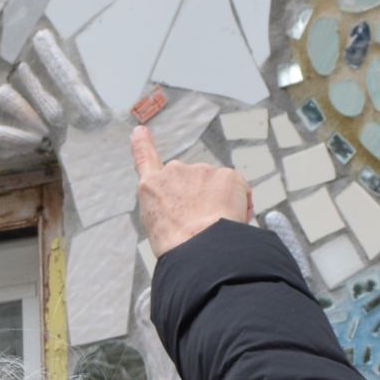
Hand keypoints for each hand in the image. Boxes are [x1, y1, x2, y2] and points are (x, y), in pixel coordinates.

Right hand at [131, 123, 252, 257]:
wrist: (198, 247)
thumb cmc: (176, 245)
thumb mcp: (156, 225)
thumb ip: (168, 206)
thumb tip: (192, 207)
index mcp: (151, 187)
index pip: (144, 159)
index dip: (142, 144)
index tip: (140, 132)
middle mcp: (174, 171)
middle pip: (191, 180)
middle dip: (198, 195)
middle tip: (200, 222)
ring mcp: (201, 170)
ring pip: (215, 185)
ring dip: (219, 202)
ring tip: (214, 225)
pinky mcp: (227, 174)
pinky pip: (237, 189)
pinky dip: (239, 204)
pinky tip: (232, 219)